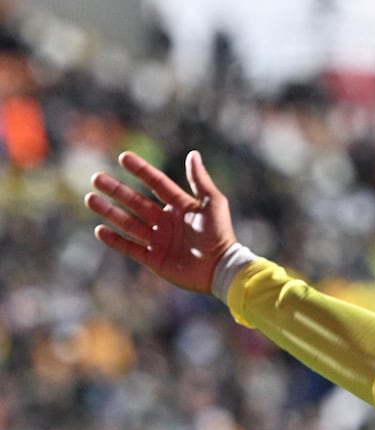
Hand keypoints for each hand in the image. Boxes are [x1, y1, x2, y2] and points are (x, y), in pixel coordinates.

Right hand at [84, 150, 235, 293]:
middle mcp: (166, 221)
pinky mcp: (154, 259)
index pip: (157, 184)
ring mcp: (159, 240)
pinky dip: (115, 240)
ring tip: (91, 199)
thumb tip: (193, 154)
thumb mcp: (212, 203)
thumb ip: (200, 180)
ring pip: (128, 222)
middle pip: (136, 202)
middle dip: (116, 190)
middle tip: (97, 178)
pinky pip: (130, 247)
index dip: (141, 171)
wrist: (220, 268)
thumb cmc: (220, 234)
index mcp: (180, 206)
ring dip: (109, 211)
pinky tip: (100, 229)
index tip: (123, 157)